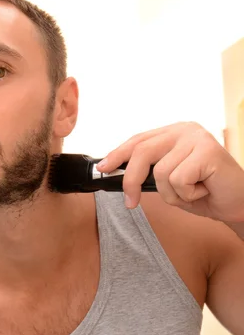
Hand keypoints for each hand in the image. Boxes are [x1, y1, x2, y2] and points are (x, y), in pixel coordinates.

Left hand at [97, 122, 243, 222]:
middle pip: (143, 151)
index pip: (139, 139)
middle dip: (132, 180)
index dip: (118, 154)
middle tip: (131, 203)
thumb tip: (114, 172)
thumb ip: (149, 171)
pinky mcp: (208, 151)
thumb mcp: (170, 180)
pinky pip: (179, 180)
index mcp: (174, 132)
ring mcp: (197, 138)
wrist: (241, 205)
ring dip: (173, 194)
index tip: (103, 168)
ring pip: (162, 172)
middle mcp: (185, 129)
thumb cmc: (205, 193)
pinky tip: (204, 190)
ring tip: (193, 192)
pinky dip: (188, 195)